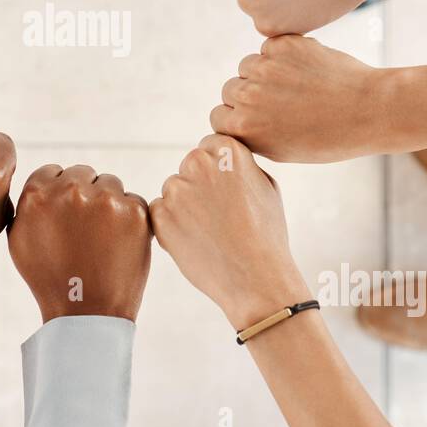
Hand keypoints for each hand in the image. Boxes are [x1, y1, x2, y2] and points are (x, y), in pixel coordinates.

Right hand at [8, 164, 151, 321]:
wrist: (86, 311)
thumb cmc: (50, 278)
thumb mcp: (20, 238)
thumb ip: (29, 203)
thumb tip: (43, 183)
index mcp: (38, 193)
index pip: (53, 172)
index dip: (59, 193)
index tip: (65, 214)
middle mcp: (71, 190)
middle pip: (82, 174)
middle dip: (84, 195)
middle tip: (85, 228)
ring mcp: (105, 199)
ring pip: (109, 184)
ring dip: (107, 203)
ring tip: (101, 237)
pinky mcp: (134, 212)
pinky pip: (133, 200)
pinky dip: (129, 217)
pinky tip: (118, 241)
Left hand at [149, 135, 307, 327]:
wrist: (255, 279)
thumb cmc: (266, 235)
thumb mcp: (266, 186)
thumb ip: (240, 165)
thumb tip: (221, 157)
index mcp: (226, 150)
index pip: (210, 148)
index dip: (219, 173)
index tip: (229, 194)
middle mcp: (198, 162)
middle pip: (189, 168)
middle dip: (199, 187)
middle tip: (219, 217)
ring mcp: (176, 189)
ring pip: (173, 191)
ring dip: (184, 207)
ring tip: (210, 232)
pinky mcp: (160, 215)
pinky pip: (159, 212)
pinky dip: (171, 226)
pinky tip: (195, 241)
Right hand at [210, 35, 396, 162]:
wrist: (370, 111)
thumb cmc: (330, 137)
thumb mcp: (281, 149)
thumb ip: (251, 132)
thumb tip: (234, 115)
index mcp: (243, 128)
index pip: (219, 115)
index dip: (238, 116)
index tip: (259, 119)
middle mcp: (247, 97)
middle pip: (230, 89)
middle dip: (250, 94)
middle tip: (281, 102)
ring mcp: (264, 68)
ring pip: (248, 65)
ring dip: (264, 73)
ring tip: (297, 86)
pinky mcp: (283, 45)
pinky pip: (270, 47)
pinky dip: (284, 55)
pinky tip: (307, 70)